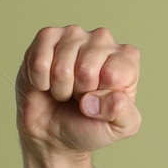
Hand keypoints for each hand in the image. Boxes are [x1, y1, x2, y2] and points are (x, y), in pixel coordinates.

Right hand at [16, 25, 140, 155]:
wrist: (54, 132)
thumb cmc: (89, 126)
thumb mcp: (119, 128)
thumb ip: (124, 113)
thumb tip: (106, 97)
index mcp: (127, 60)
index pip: (114, 74)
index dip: (102, 96)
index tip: (99, 101)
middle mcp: (103, 41)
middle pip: (87, 69)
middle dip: (79, 93)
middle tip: (79, 97)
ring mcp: (74, 35)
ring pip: (62, 67)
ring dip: (60, 88)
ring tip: (65, 91)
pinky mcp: (47, 37)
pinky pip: (40, 61)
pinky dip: (40, 81)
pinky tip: (47, 82)